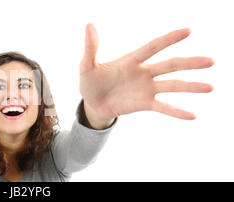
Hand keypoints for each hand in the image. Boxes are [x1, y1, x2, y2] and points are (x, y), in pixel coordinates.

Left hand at [79, 24, 213, 124]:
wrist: (92, 104)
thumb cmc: (90, 82)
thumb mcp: (87, 66)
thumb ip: (91, 47)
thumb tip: (89, 25)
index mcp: (131, 60)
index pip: (153, 47)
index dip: (168, 39)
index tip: (187, 31)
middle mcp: (144, 72)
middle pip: (170, 65)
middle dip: (189, 63)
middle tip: (211, 61)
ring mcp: (146, 88)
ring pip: (172, 85)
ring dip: (191, 86)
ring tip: (210, 86)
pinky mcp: (145, 103)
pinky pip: (163, 107)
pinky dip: (176, 112)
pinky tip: (193, 115)